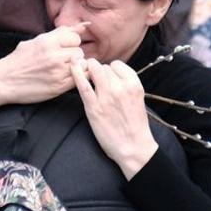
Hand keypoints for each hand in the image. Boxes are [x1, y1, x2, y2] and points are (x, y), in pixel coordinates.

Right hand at [0, 23, 88, 107]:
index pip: (75, 38)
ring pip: (81, 66)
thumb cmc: (19, 60)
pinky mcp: (58, 87)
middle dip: (73, 56)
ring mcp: (57, 72)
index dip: (70, 43)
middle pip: (79, 52)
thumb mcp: (37, 41)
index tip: (63, 49)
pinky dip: (73, 79)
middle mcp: (53, 56)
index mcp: (47, 42)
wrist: (2, 81)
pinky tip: (63, 78)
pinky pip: (78, 79)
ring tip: (62, 70)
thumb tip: (84, 25)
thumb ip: (60, 33)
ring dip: (74, 68)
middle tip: (62, 60)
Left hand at [71, 59, 158, 179]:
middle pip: (104, 67)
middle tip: (96, 80)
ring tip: (87, 77)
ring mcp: (106, 96)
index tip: (108, 77)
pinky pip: (82, 85)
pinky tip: (73, 68)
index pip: (116, 65)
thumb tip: (111, 73)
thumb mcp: (137, 98)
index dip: (110, 70)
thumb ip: (126, 84)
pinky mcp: (93, 107)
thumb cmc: (134, 124)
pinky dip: (76, 74)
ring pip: (94, 70)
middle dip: (99, 71)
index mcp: (133, 84)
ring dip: (89, 72)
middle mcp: (121, 87)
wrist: (133, 146)